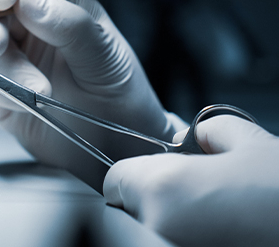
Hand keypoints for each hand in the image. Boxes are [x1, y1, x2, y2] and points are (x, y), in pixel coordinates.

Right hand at [0, 0, 176, 189]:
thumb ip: (68, 23)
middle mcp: (27, 24)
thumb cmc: (118, 90)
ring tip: (39, 92)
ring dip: (3, 70)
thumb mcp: (104, 52)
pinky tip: (26, 105)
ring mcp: (9, 56)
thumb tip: (26, 0)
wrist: (114, 143)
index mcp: (56, 1)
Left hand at [104, 115, 278, 245]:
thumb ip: (215, 133)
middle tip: (187, 205)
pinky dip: (178, 241)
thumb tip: (202, 136)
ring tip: (205, 222)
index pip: (114, 182)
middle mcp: (155, 230)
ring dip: (160, 227)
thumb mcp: (255, 144)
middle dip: (144, 206)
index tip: (152, 182)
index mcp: (162, 189)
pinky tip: (214, 236)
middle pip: (122, 215)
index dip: (134, 179)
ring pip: (139, 237)